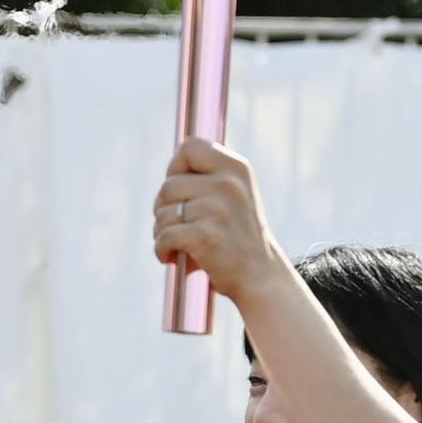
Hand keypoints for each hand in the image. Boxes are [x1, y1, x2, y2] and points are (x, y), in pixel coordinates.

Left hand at [151, 140, 286, 303]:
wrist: (260, 275)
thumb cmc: (238, 236)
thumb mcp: (234, 195)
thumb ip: (208, 177)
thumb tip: (171, 168)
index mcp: (236, 168)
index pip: (190, 147)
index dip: (176, 168)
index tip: (181, 191)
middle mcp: (228, 183)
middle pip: (168, 185)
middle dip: (164, 209)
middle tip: (177, 226)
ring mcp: (217, 208)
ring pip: (163, 212)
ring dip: (161, 232)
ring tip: (177, 244)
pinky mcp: (205, 234)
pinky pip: (164, 236)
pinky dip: (162, 249)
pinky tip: (172, 257)